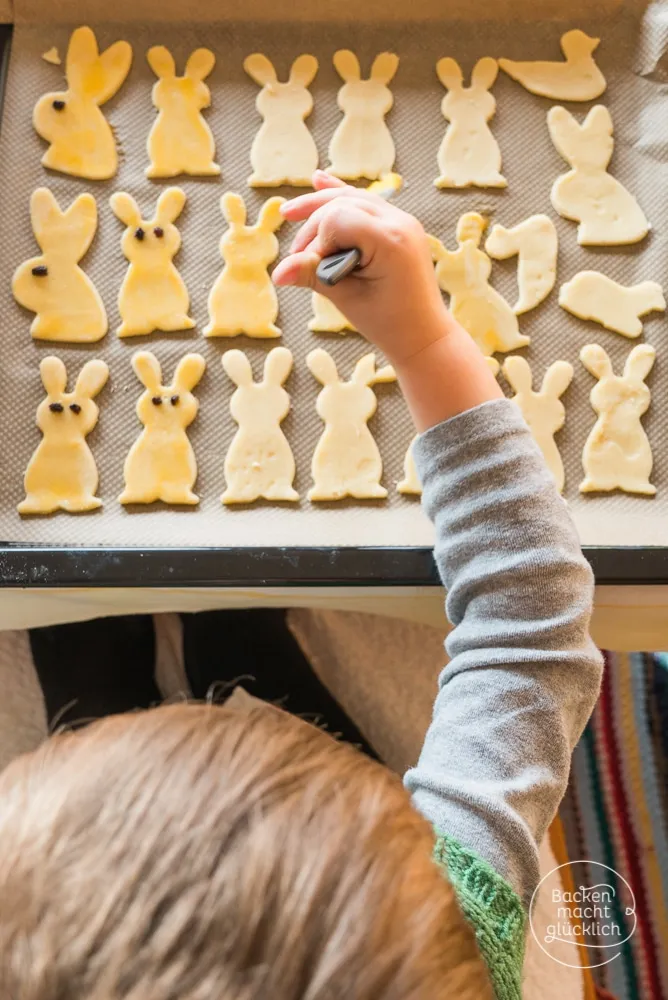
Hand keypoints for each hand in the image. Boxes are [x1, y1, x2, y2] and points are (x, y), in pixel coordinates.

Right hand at [274, 171, 502, 430]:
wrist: (424, 335)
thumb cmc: (389, 324)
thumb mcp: (348, 300)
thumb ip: (314, 277)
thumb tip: (278, 273)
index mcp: (390, 241)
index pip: (337, 221)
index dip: (316, 243)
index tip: (310, 270)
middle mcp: (399, 222)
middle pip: (341, 204)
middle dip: (314, 228)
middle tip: (297, 259)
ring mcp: (402, 221)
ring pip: (352, 198)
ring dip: (320, 206)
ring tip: (289, 213)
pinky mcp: (398, 226)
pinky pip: (366, 202)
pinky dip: (341, 194)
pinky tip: (318, 179)